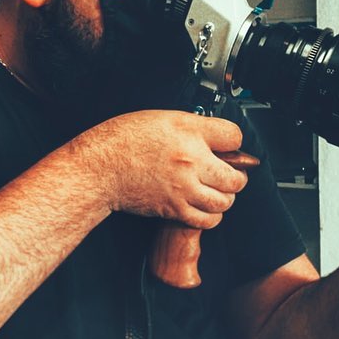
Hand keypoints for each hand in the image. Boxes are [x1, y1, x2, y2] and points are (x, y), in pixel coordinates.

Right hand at [64, 110, 248, 228]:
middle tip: (230, 173)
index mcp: (189, 131)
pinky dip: (212, 215)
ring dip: (226, 197)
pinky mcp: (175, 208)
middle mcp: (190, 160)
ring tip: (216, 190)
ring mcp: (184, 187)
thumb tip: (215, 138)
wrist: (101, 167)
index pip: (235, 137)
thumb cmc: (125, 140)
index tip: (228, 146)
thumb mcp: (164, 119)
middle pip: (236, 177)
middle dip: (237, 176)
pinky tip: (204, 205)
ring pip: (225, 201)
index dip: (234, 142)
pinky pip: (208, 219)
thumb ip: (194, 127)